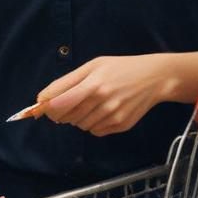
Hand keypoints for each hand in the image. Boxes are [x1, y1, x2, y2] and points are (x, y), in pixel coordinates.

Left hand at [37, 54, 178, 136]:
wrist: (154, 78)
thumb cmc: (120, 68)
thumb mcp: (93, 66)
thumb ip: (66, 82)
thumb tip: (42, 99)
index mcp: (93, 83)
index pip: (58, 105)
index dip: (46, 108)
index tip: (43, 107)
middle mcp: (103, 101)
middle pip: (67, 118)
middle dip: (63, 112)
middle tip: (72, 101)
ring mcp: (113, 115)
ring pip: (80, 126)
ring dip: (79, 118)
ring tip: (92, 103)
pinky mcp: (121, 125)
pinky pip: (95, 132)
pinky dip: (93, 124)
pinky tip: (103, 110)